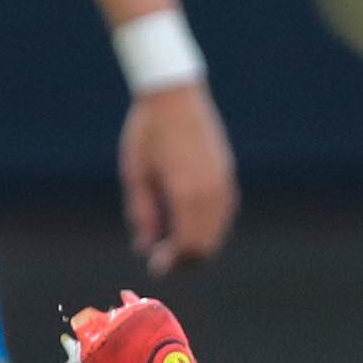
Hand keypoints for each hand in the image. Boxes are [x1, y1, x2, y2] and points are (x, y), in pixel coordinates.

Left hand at [120, 81, 235, 276]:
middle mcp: (210, 191)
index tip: (156, 266)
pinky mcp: (227, 173)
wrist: (174, 95)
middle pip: (206, 244)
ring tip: (173, 240)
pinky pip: (224, 212)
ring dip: (199, 242)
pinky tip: (189, 221)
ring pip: (218, 230)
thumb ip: (142, 215)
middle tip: (163, 258)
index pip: (188, 245)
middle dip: (185, 257)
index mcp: (186, 193)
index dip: (172, 262)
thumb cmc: (148, 132)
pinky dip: (210, 225)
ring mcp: (223, 181)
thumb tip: (146, 247)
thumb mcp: (136, 175)